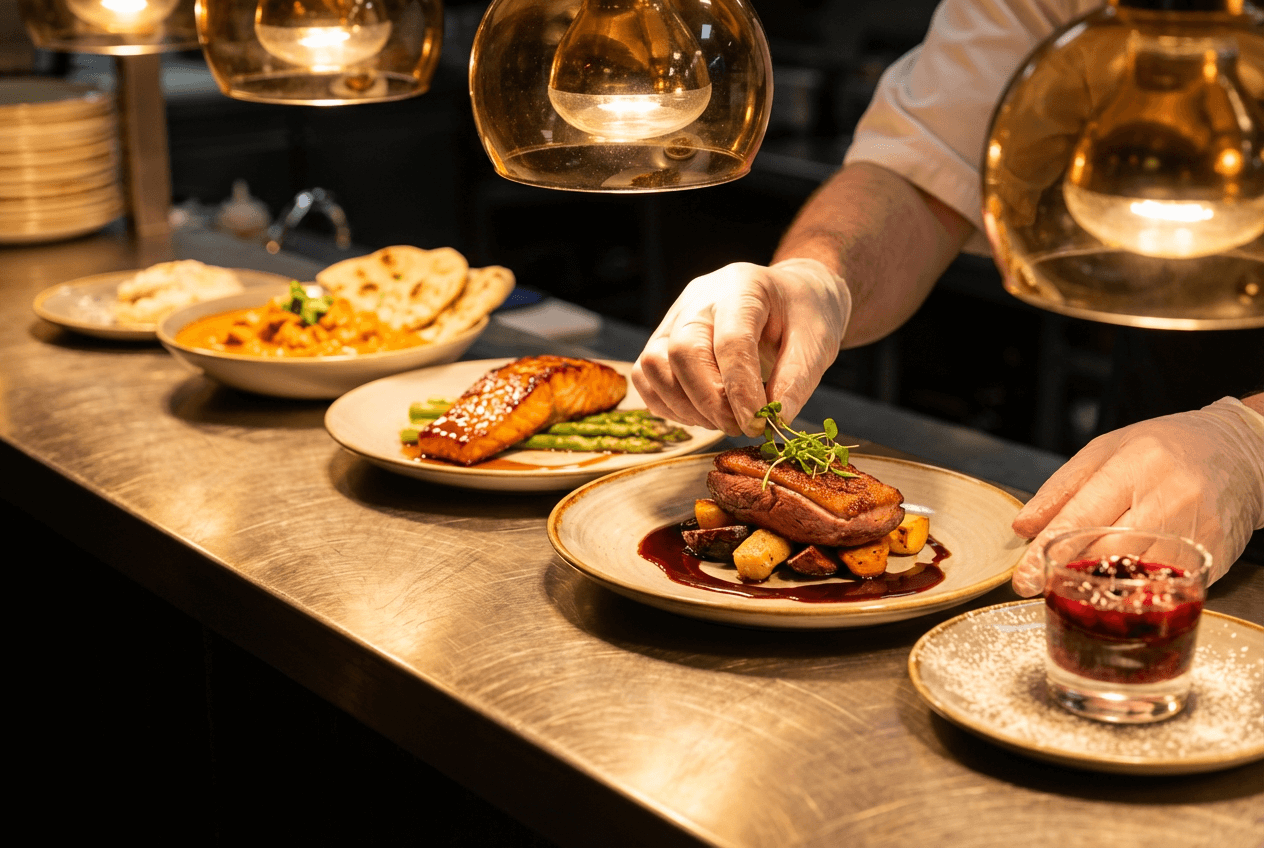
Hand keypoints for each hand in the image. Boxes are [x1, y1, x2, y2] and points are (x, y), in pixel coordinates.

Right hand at [632, 259, 851, 436]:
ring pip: (654, 366)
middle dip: (710, 402)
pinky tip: (703, 414)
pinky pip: (646, 378)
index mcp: (742, 287)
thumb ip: (797, 379)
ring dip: (686, 407)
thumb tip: (774, 421)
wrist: (789, 297)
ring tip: (724, 420)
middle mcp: (699, 298)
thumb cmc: (804, 315)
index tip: (757, 423)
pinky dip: (669, 405)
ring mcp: (674, 318)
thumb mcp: (818, 341)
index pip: (730, 341)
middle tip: (741, 427)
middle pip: (683, 352)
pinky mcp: (662, 341)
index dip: (740, 390)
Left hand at [1010, 397, 1263, 595]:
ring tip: (1078, 590)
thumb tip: (1023, 527)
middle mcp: (1169, 496)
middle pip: (1108, 548)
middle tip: (1044, 585)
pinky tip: (1120, 591)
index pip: (1082, 516)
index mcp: (1136, 464)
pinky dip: (1138, 591)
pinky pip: (1167, 582)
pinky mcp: (1214, 553)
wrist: (1241, 453)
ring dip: (1102, 586)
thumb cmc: (1166, 448)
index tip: (1024, 578)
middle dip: (1069, 572)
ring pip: (1137, 572)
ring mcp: (1196, 528)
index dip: (1048, 550)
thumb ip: (1062, 488)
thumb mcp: (1106, 450)